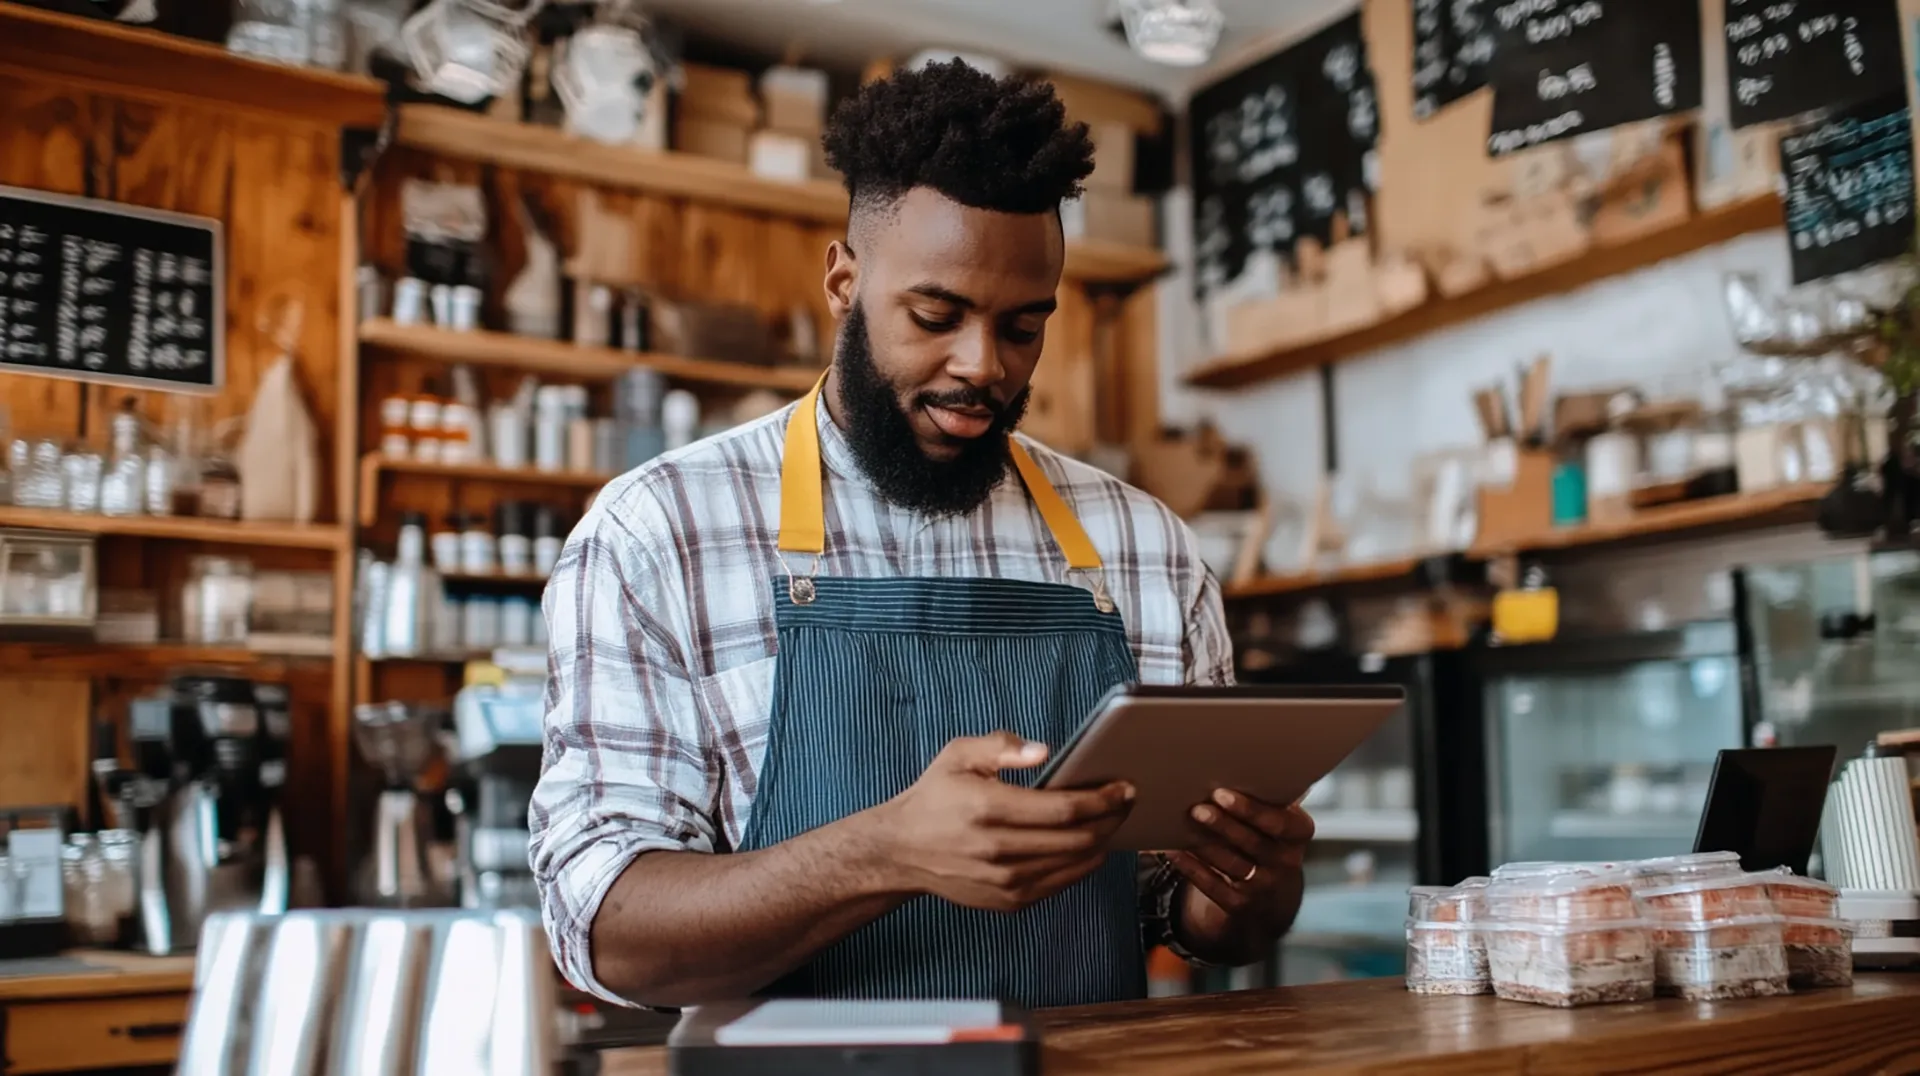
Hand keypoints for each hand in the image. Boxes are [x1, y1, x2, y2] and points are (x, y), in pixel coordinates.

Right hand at [863, 732, 1133, 912]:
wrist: (902, 851)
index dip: (1102, 799)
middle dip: (1111, 818)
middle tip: (1126, 801)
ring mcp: (1005, 881)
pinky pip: (1060, 884)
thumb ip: (1001, 746)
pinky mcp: (1008, 901)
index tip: (1123, 787)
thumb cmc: (934, 797)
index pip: (1064, 808)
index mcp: (989, 808)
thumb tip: (1044, 752)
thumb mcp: (958, 755)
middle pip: (1078, 838)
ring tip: (1112, 821)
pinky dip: (1082, 865)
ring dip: (1102, 841)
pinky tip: (1089, 846)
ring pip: (1075, 864)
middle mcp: (999, 849)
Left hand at [1167, 790, 1312, 959]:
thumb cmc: (1267, 838)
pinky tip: (1173, 851)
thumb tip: (1238, 759)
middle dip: (1223, 825)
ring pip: (1231, 864)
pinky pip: (1212, 886)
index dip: (1250, 810)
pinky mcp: (1239, 905)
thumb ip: (1268, 797)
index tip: (1221, 793)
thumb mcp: (1279, 820)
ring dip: (1205, 845)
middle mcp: (1286, 863)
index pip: (1279, 823)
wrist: (1270, 896)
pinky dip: (1191, 868)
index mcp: (1298, 834)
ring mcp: (1263, 887)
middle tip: (1197, 808)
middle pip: (1252, 842)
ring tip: (1183, 825)